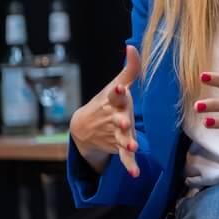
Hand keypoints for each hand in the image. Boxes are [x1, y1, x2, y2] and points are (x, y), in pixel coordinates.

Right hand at [69, 45, 141, 176]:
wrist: (83, 128)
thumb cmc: (108, 102)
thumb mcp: (116, 85)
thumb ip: (130, 68)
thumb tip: (132, 45)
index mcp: (113, 102)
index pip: (114, 95)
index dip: (118, 91)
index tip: (120, 87)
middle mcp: (113, 118)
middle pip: (118, 120)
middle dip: (121, 122)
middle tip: (124, 123)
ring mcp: (115, 134)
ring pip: (121, 139)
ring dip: (127, 143)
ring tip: (133, 146)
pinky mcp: (119, 148)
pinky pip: (124, 158)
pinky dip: (129, 166)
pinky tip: (135, 173)